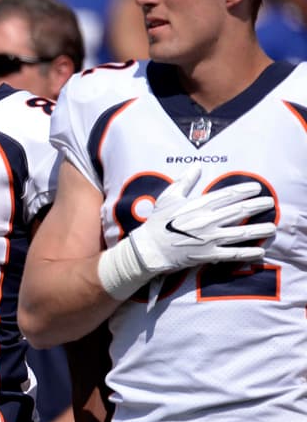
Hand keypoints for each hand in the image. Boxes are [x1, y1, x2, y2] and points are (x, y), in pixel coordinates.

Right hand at [98, 167, 275, 298]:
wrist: (150, 248)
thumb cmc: (157, 222)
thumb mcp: (168, 197)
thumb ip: (185, 181)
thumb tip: (197, 166)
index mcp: (199, 205)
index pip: (228, 195)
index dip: (245, 190)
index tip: (257, 188)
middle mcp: (209, 220)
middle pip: (240, 211)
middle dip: (258, 206)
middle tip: (270, 203)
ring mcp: (210, 238)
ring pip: (242, 233)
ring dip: (259, 230)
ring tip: (272, 227)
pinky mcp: (209, 254)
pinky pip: (233, 254)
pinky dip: (248, 253)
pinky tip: (260, 250)